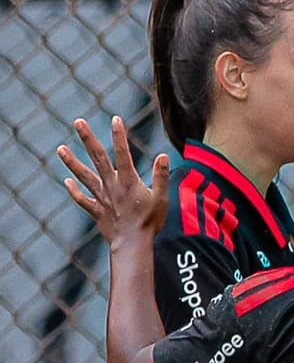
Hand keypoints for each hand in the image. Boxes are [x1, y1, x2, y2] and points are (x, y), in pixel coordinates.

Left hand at [57, 117, 168, 244]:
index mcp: (129, 180)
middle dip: (87, 138)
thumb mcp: (161, 197)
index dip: (119, 135)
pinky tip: (66, 182)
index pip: (123, 152)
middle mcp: (112, 185)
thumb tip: (163, 155)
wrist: (132, 244)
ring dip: (71, 162)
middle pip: (97, 157)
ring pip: (84, 176)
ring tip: (60, 148)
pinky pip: (82, 199)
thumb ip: (161, 176)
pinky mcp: (97, 211)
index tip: (115, 118)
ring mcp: (102, 197)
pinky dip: (73, 191)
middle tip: (78, 121)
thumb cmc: (150, 221)